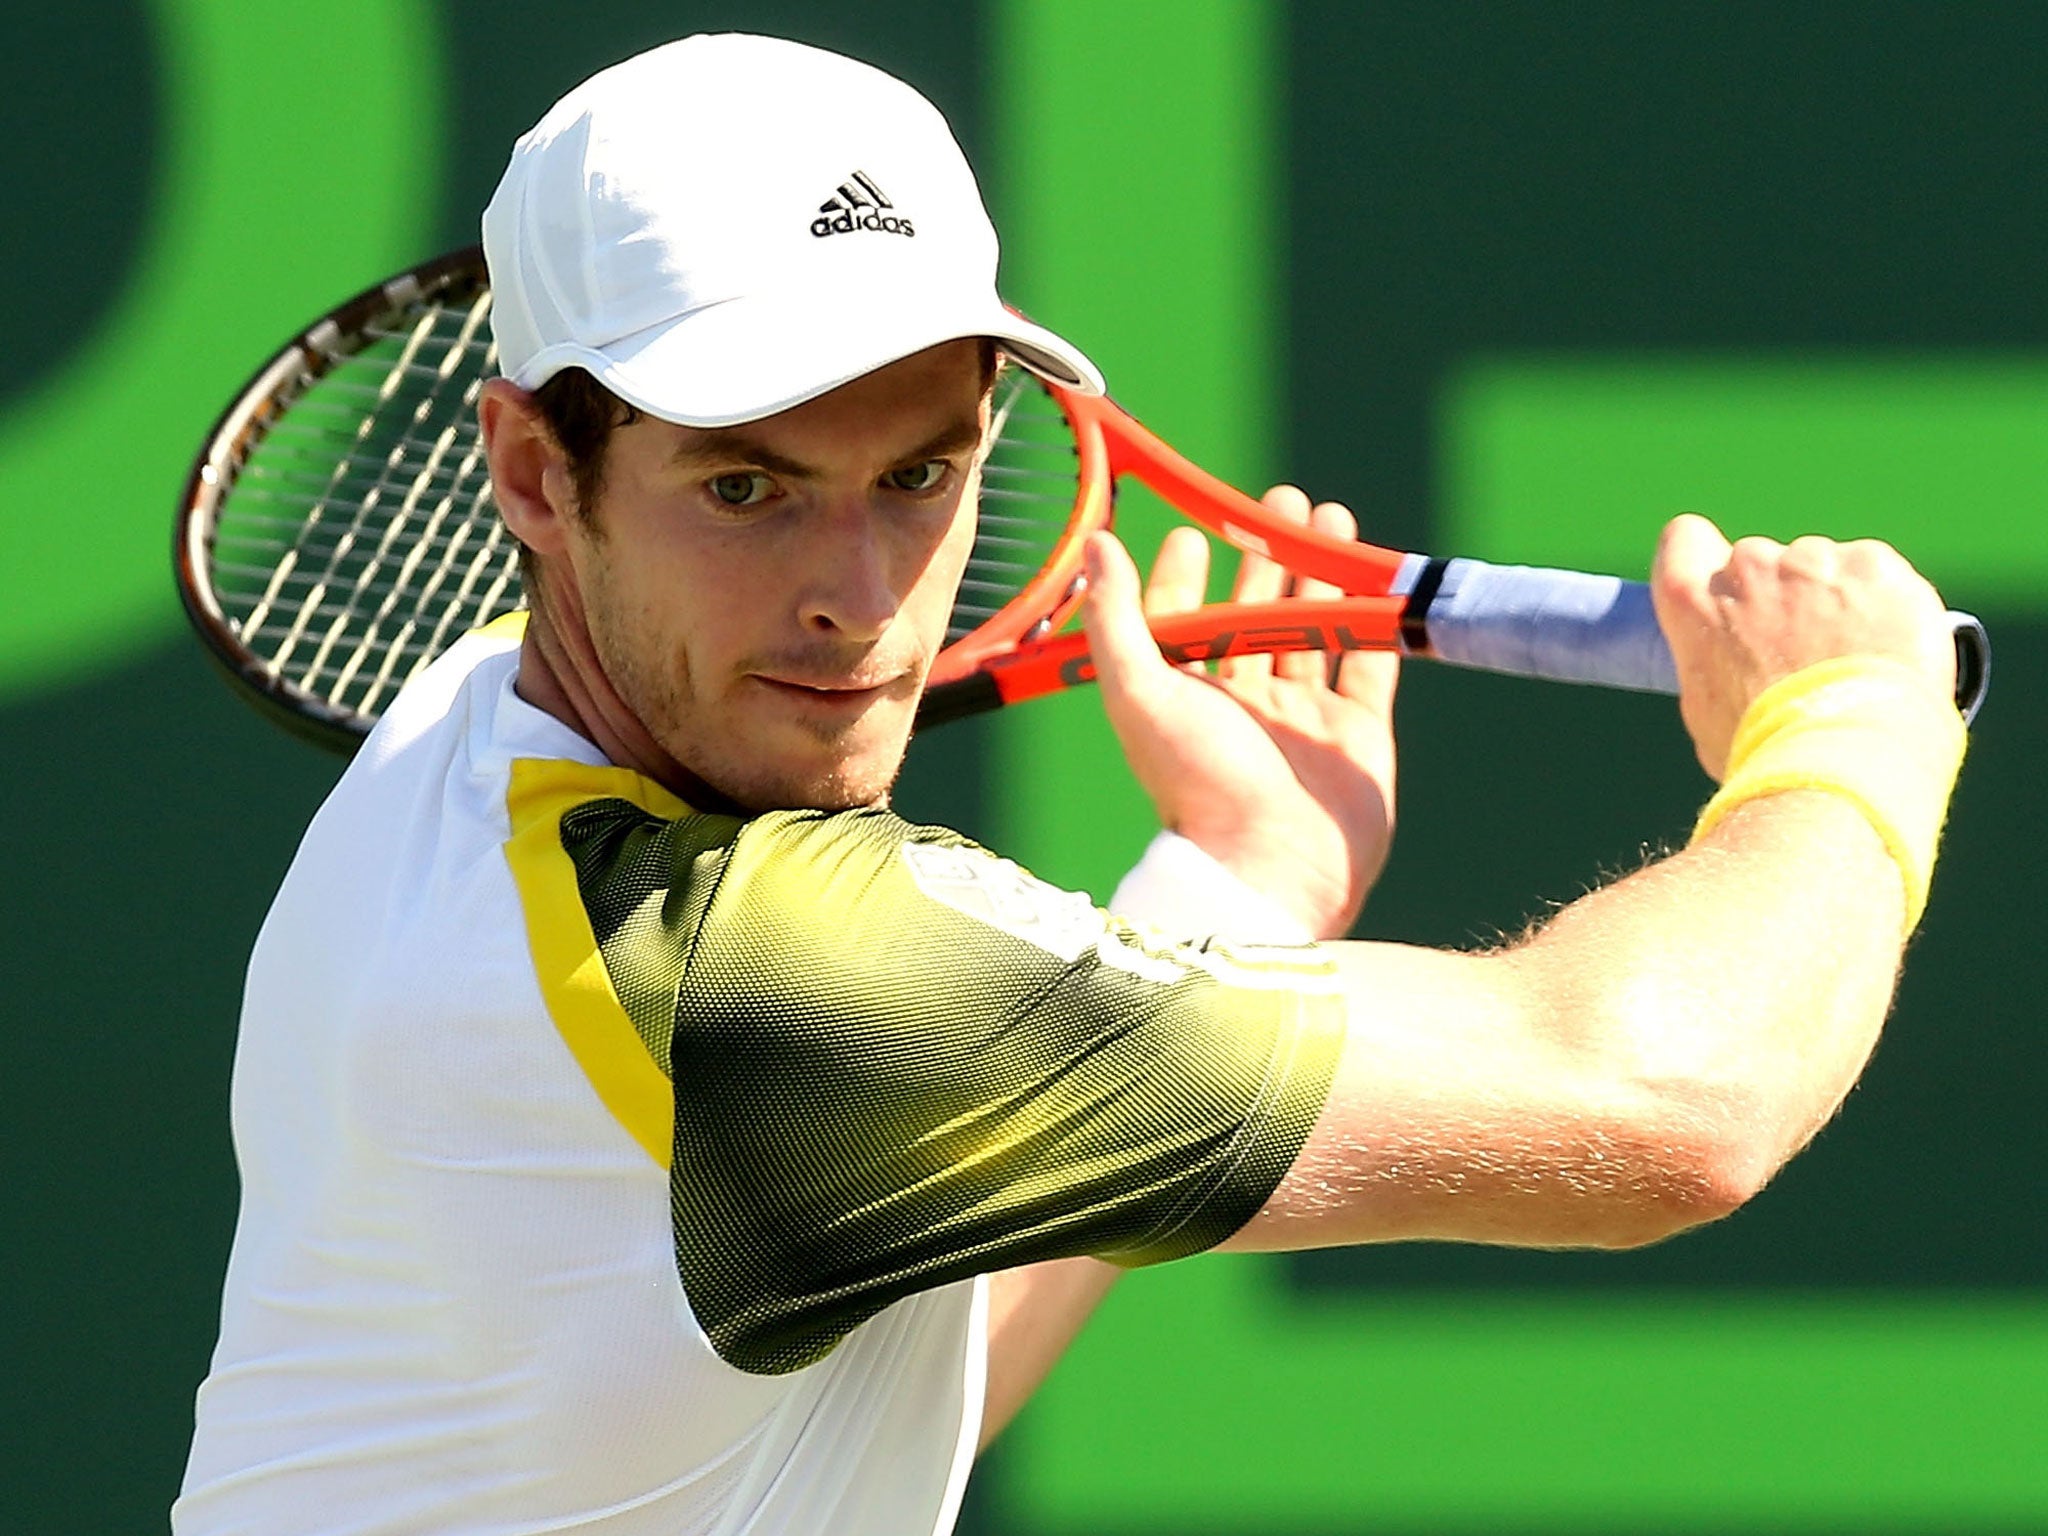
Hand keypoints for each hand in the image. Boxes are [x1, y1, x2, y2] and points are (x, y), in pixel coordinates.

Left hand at [1080, 487, 1397, 938]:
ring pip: (1314, 631)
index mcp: (1186, 699)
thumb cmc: (1196, 785)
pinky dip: (1374, 621)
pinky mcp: (1356, 735)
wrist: (1273, 867)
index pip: (1183, 625)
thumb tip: (1095, 545)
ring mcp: (1303, 720)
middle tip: (1281, 501)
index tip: (1193, 531)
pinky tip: (1377, 578)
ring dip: (1320, 576)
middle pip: (1256, 616)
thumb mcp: (1139, 693)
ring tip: (1328, 519)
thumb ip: (1116, 618)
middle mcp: (1243, 707)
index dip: (1185, 577)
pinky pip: (1368, 665)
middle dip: (1268, 557)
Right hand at [1650, 513, 1956, 779]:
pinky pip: (1875, 572)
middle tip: (1803, 652)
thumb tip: (1732, 659)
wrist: (1844, 755)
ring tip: (1854, 661)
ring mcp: (1814, 561)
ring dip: (1834, 600)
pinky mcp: (1875, 566)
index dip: (1706, 561)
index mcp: (1694, 601)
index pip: (1684, 540)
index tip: (1727, 593)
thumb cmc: (1767, 749)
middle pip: (1761, 562)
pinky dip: (1883, 603)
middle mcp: (1749, 567)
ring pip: (1822, 567)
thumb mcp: (1707, 708)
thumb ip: (1714, 658)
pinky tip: (1886, 649)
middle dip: (1780, 597)